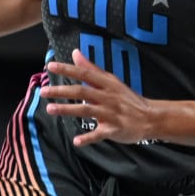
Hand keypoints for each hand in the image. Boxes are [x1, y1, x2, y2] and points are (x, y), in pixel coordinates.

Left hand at [39, 48, 158, 145]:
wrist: (151, 117)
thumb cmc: (128, 99)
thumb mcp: (112, 81)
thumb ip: (91, 69)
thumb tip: (75, 53)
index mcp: (107, 84)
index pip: (84, 74)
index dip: (67, 69)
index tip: (51, 66)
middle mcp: (108, 97)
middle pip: (82, 92)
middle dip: (62, 91)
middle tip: (43, 91)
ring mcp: (111, 114)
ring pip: (87, 110)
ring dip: (68, 110)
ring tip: (50, 109)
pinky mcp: (114, 129)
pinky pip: (99, 134)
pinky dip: (88, 138)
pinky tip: (76, 141)